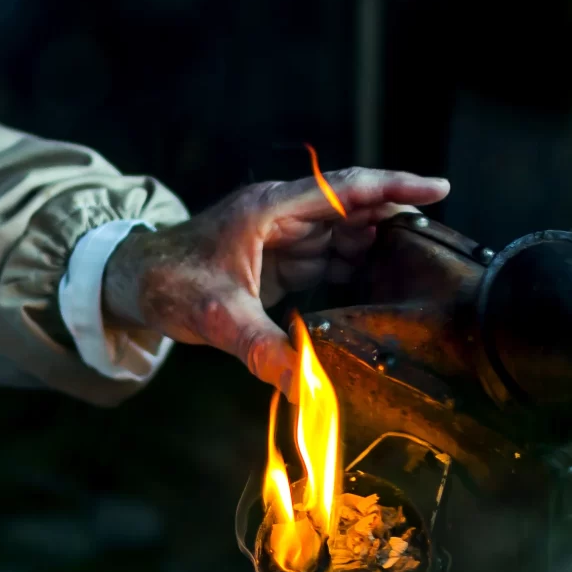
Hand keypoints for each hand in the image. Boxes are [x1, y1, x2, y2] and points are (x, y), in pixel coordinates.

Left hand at [101, 166, 448, 390]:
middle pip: (353, 207)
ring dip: (378, 246)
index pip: (345, 188)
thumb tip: (304, 386)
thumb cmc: (167, 283)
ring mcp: (280, 235)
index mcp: (270, 209)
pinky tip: (380, 285)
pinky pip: (328, 255)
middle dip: (397, 220)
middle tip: (442, 244)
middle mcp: (281, 214)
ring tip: (421, 267)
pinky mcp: (277, 258)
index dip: (395, 186)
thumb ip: (263, 348)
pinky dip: (355, 267)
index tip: (440, 187)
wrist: (130, 282)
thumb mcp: (218, 317)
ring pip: (343, 232)